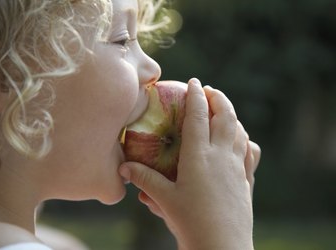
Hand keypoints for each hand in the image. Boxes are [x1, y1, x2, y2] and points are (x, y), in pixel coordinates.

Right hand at [119, 78, 259, 249]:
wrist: (222, 248)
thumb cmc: (191, 223)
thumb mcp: (165, 200)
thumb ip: (145, 180)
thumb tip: (123, 168)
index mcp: (199, 157)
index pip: (198, 117)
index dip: (196, 96)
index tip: (194, 81)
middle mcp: (221, 156)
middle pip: (225, 117)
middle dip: (219, 98)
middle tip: (210, 90)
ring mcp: (237, 167)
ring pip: (240, 131)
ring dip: (232, 115)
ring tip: (224, 110)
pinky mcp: (246, 180)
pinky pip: (250, 152)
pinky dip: (245, 139)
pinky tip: (242, 140)